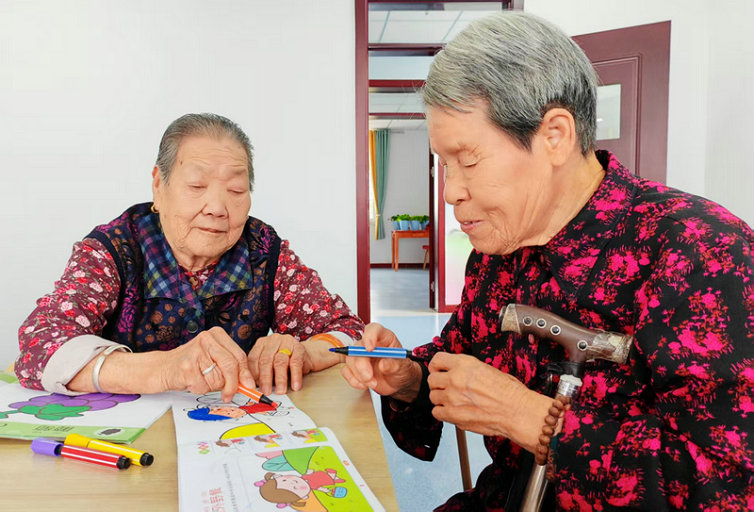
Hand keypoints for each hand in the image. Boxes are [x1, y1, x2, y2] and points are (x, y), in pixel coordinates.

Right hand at [160, 326, 254, 402]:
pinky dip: (200, 389)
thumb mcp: (214, 359)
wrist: (163, 368)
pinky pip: (204, 386)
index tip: (249, 385)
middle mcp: (207, 339)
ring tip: (201, 379)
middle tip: (229, 394)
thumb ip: (231, 367)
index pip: (239, 355)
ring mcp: (196, 352)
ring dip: (211, 386)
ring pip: (218, 378)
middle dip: (233, 384)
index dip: (245, 373)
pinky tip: (192, 381)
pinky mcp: (187, 366)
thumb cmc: (192, 364)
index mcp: (217, 334)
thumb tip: (247, 382)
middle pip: (231, 365)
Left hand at [247, 334, 311, 394]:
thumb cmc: (284, 362)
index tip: (253, 387)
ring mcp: (286, 342)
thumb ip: (260, 373)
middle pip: (266, 360)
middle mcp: (272, 341)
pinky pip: (296, 363)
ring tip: (280, 391)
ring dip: (280, 379)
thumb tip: (254, 389)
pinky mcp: (299, 348)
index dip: (252, 374)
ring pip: (280, 362)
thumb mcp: (269, 364)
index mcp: (261, 344)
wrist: (305, 353)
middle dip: (265, 378)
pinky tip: (295, 385)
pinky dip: (295, 376)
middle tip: (266, 391)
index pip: (253, 359)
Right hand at [341, 323, 422, 401]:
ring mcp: (361, 355)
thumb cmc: (401, 369)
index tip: (369, 348)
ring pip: (350, 360)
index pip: (374, 329)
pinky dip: (353, 380)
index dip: (369, 336)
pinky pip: (346, 371)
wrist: (398, 382)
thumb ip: (395, 365)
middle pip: (358, 347)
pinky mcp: (355, 367)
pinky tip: (364, 385)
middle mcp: (370, 344)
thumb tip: (383, 364)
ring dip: (359, 375)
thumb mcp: (403, 367)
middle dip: (361, 364)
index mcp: (384, 338)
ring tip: (373, 383)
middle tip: (369, 377)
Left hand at [428, 352, 549, 451]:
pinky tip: (451, 411)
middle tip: (445, 388)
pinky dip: (442, 413)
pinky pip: (437, 413)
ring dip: (440, 399)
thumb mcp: (487, 369)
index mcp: (464, 364)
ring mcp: (452, 397)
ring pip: (433, 396)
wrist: (516, 411)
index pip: (437, 360)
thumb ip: (467, 370)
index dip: (436, 366)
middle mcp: (455, 379)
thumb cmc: (509, 392)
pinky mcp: (453, 415)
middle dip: (438, 384)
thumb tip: (459, 373)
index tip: (438, 370)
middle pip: (432, 379)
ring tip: (452, 401)